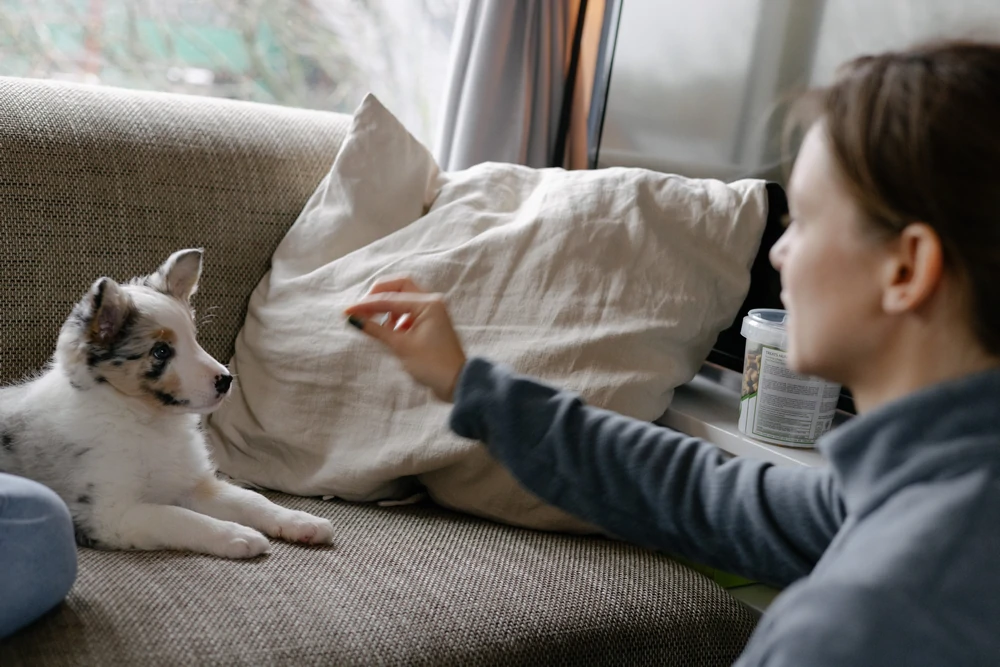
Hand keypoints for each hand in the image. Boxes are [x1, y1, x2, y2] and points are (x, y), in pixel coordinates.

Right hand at [343, 278, 466, 401]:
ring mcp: (433, 310)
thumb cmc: (432, 365)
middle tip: (362, 309)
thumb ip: (376, 330)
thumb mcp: (401, 346)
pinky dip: (396, 315)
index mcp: (428, 304)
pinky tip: (389, 330)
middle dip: (378, 295)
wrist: (456, 383)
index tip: (347, 312)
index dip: (366, 305)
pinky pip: (409, 310)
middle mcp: (432, 302)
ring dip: (387, 306)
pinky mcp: (430, 321)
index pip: (390, 298)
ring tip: (375, 323)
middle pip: (399, 286)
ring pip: (404, 297)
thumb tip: (353, 319)